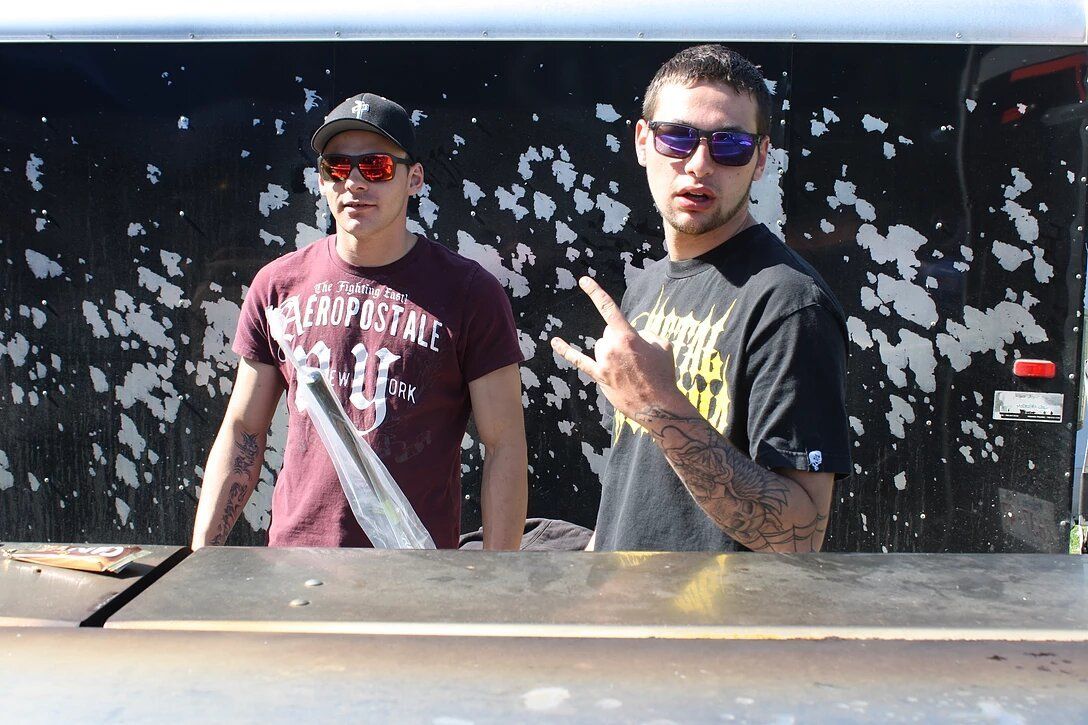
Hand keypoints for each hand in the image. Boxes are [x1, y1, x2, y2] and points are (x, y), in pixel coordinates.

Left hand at [550, 276, 687, 421]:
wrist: (657, 404)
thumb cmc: (663, 375)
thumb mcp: (663, 346)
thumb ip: (647, 334)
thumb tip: (636, 336)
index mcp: (627, 336)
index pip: (608, 308)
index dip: (595, 292)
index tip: (583, 280)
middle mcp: (611, 347)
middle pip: (607, 334)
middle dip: (620, 341)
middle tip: (636, 359)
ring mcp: (603, 362)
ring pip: (600, 348)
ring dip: (611, 353)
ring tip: (629, 370)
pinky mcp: (599, 376)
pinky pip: (579, 360)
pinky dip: (566, 350)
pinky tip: (554, 342)